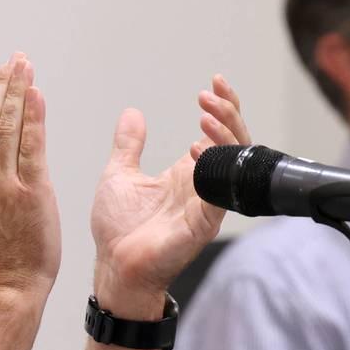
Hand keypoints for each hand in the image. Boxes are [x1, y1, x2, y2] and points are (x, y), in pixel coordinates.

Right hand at [0, 54, 60, 301]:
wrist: (4, 291)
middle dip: (2, 85)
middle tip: (15, 62)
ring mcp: (4, 183)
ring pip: (8, 125)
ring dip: (18, 91)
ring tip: (26, 68)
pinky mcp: (32, 192)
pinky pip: (32, 146)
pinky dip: (33, 117)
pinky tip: (37, 95)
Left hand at [89, 75, 249, 310]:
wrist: (114, 267)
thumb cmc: (117, 230)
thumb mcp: (120, 174)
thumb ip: (129, 144)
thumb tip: (132, 113)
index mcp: (188, 172)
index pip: (219, 133)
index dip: (223, 106)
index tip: (214, 82)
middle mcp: (203, 185)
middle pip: (235, 142)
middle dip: (228, 113)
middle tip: (209, 95)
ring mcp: (207, 204)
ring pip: (235, 162)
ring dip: (225, 134)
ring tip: (206, 114)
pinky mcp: (203, 222)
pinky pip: (221, 191)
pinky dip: (214, 167)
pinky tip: (197, 148)